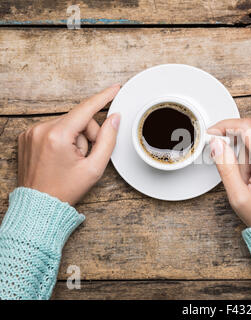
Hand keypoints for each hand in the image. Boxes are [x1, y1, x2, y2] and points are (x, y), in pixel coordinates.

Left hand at [18, 84, 120, 205]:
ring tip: (71, 159)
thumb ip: (107, 140)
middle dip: (88, 134)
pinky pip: (53, 129)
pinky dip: (62, 139)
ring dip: (75, 138)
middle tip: (87, 155)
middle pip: (78, 119)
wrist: (39, 205)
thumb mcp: (94, 168)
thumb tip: (114, 118)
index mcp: (58, 136)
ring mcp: (31, 132)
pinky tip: (61, 156)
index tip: (115, 88)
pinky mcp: (26, 136)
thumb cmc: (65, 190)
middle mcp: (41, 129)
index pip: (86, 108)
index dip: (104, 97)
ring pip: (66, 124)